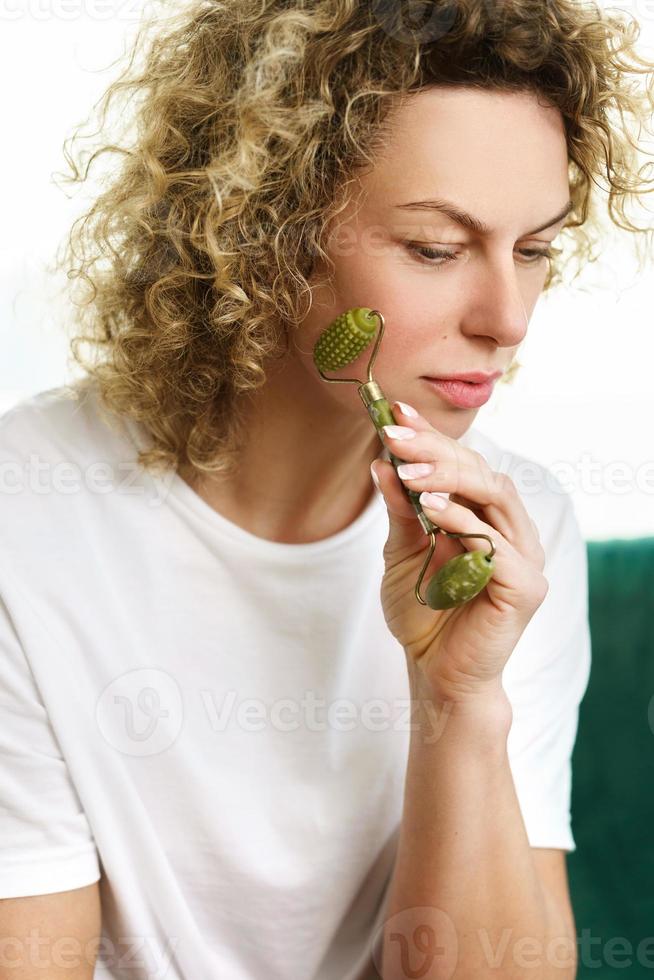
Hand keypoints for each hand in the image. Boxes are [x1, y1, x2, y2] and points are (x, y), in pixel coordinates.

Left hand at [370, 401, 548, 708]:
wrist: (435, 673)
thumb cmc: (423, 612)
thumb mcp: (402, 552)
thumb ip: (400, 511)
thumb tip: (381, 462)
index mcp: (488, 516)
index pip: (465, 465)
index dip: (433, 437)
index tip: (395, 412)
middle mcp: (512, 529)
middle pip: (481, 473)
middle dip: (436, 450)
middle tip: (395, 434)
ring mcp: (524, 557)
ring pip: (493, 499)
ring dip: (448, 479)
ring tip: (406, 468)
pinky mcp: (524, 586)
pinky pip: (495, 545)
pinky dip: (464, 522)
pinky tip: (431, 509)